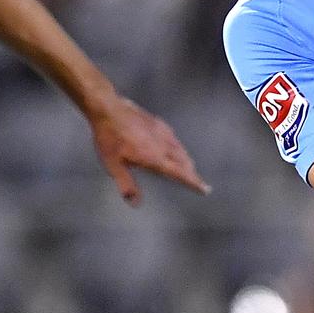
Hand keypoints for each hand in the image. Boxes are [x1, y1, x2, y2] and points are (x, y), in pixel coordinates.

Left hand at [89, 96, 209, 205]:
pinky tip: (174, 146)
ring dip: (186, 160)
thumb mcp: (113, 165)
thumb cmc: (109, 138)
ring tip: (189, 166)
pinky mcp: (158, 123)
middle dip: (191, 172)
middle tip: (196, 181)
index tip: (205, 189)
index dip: (193, 182)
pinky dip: (178, 147)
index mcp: (154, 158)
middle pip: (184, 162)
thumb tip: (135, 203)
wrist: (109, 109)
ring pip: (181, 149)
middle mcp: (163, 145)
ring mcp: (162, 132)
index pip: (180, 173)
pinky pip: (174, 139)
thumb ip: (127, 184)